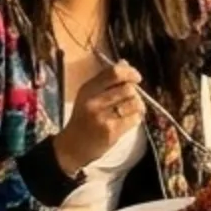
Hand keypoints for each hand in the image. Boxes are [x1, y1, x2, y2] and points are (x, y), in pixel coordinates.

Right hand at [53, 59, 144, 175]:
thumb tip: (125, 63)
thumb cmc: (83, 119)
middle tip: (133, 98)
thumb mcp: (88, 96)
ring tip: (133, 110)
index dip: (130, 72)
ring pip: (134, 103)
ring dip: (138, 105)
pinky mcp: (111, 132)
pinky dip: (137, 118)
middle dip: (136, 92)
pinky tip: (130, 120)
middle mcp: (93, 101)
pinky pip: (134, 119)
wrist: (72, 147)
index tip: (136, 78)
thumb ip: (106, 80)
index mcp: (88, 89)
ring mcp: (102, 117)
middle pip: (128, 88)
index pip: (113, 73)